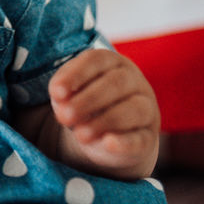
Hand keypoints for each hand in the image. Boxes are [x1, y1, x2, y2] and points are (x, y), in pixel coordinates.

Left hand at [48, 49, 159, 179]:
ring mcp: (146, 108)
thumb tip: (58, 94)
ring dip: (105, 121)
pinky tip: (108, 143)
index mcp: (111, 62)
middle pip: (116, 83)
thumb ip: (62, 90)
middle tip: (65, 116)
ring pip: (134, 109)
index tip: (56, 92)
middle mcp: (133, 80)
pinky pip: (141, 138)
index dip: (76, 75)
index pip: (96, 60)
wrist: (108, 136)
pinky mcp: (147, 137)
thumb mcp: (70, 93)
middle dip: (88, 100)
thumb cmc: (85, 104)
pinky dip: (125, 142)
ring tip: (80, 134)